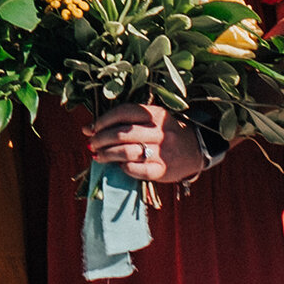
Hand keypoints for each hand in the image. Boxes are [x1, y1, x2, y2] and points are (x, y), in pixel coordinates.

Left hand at [85, 101, 207, 187]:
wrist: (195, 150)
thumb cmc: (164, 133)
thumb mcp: (149, 120)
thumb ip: (123, 121)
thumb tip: (88, 129)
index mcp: (156, 114)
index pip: (124, 112)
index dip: (103, 120)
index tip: (91, 128)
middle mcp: (160, 131)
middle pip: (122, 133)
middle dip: (101, 139)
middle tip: (92, 144)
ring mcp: (163, 152)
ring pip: (127, 152)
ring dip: (107, 154)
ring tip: (98, 156)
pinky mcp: (163, 170)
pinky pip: (137, 170)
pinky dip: (123, 167)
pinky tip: (118, 166)